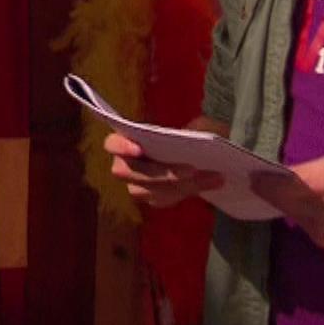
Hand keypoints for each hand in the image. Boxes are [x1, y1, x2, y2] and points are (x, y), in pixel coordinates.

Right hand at [104, 132, 224, 207]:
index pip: (112, 144)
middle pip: (130, 174)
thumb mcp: (198, 124)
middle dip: (162, 173)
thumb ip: (192, 129)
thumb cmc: (196, 132)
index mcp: (128, 139)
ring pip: (146, 191)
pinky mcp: (153, 197)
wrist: (207, 152)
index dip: (121, 147)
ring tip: (211, 177)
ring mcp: (137, 183)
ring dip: (179, 186)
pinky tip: (210, 184)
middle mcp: (126, 164)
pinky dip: (187, 192)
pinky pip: (162, 200)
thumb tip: (192, 139)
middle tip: (192, 169)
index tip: (140, 149)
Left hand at [250, 157, 323, 249]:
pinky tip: (300, 206)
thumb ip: (308, 171)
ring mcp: (322, 230)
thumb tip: (279, 175)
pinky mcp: (323, 242)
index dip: (266, 180)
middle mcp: (322, 209)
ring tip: (272, 191)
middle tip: (253, 182)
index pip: (285, 183)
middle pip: (282, 200)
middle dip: (268, 191)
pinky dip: (298, 213)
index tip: (251, 175)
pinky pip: (301, 223)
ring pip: (290, 213)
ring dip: (282, 202)